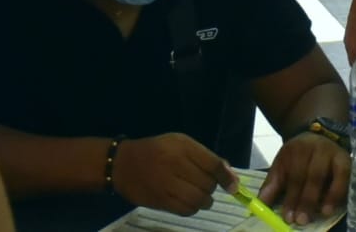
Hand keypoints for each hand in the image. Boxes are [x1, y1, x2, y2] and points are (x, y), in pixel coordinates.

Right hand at [111, 133, 237, 215]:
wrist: (122, 164)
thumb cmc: (156, 150)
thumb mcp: (180, 144)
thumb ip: (205, 157)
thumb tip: (230, 176)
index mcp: (181, 146)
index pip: (212, 164)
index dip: (226, 177)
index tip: (233, 186)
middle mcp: (174, 164)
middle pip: (208, 184)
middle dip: (212, 188)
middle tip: (205, 185)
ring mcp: (166, 184)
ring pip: (199, 200)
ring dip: (204, 200)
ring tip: (198, 195)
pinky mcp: (160, 201)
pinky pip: (186, 210)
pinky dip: (192, 209)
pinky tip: (188, 201)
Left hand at [259, 132, 349, 225]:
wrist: (319, 134)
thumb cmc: (298, 157)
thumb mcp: (282, 165)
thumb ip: (273, 184)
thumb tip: (261, 205)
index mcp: (296, 150)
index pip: (294, 175)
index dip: (291, 197)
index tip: (287, 217)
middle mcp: (316, 149)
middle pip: (312, 176)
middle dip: (307, 200)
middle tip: (302, 220)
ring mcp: (334, 153)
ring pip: (332, 175)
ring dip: (327, 196)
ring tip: (322, 214)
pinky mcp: (347, 160)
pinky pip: (346, 176)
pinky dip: (340, 191)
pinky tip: (336, 205)